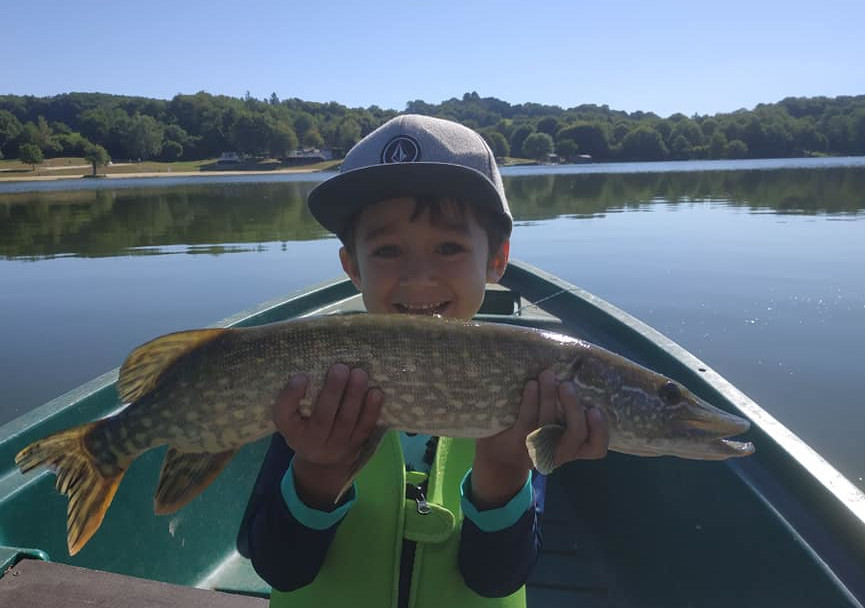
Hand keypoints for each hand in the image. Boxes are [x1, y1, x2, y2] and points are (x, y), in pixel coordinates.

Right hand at [272, 364, 382, 508]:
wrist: (322, 462)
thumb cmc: (305, 425)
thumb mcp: (292, 414)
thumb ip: (296, 395)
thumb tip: (312, 368)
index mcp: (289, 429)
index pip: (283, 414)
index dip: (291, 396)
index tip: (301, 377)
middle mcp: (309, 442)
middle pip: (321, 417)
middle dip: (332, 391)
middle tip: (340, 368)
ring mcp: (334, 447)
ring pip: (345, 421)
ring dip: (354, 396)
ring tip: (359, 373)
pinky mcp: (355, 446)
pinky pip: (364, 429)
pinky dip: (371, 410)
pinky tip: (375, 392)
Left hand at [472, 369, 608, 508]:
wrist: (499, 454)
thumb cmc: (537, 431)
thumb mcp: (557, 426)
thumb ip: (569, 409)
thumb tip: (577, 371)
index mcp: (574, 449)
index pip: (596, 448)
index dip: (600, 430)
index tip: (595, 409)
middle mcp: (559, 453)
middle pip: (575, 435)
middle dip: (573, 408)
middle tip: (567, 385)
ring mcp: (538, 449)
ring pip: (548, 425)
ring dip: (548, 397)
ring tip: (547, 375)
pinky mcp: (517, 442)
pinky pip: (526, 420)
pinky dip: (530, 400)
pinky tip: (531, 384)